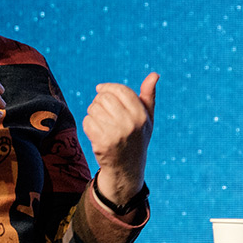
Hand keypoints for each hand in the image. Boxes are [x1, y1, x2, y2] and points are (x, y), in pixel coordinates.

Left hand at [80, 72, 157, 207]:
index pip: (121, 90)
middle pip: (104, 98)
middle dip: (99, 100)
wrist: (127, 168)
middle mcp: (130, 124)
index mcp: (142, 115)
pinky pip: (87, 122)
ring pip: (93, 109)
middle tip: (102, 110)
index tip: (101, 89)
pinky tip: (96, 132)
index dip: (108, 87)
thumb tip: (155, 74)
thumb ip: (148, 96)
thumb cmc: (137, 138)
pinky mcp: (101, 143)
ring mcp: (115, 134)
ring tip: (101, 122)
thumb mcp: (147, 118)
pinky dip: (88, 125)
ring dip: (93, 113)